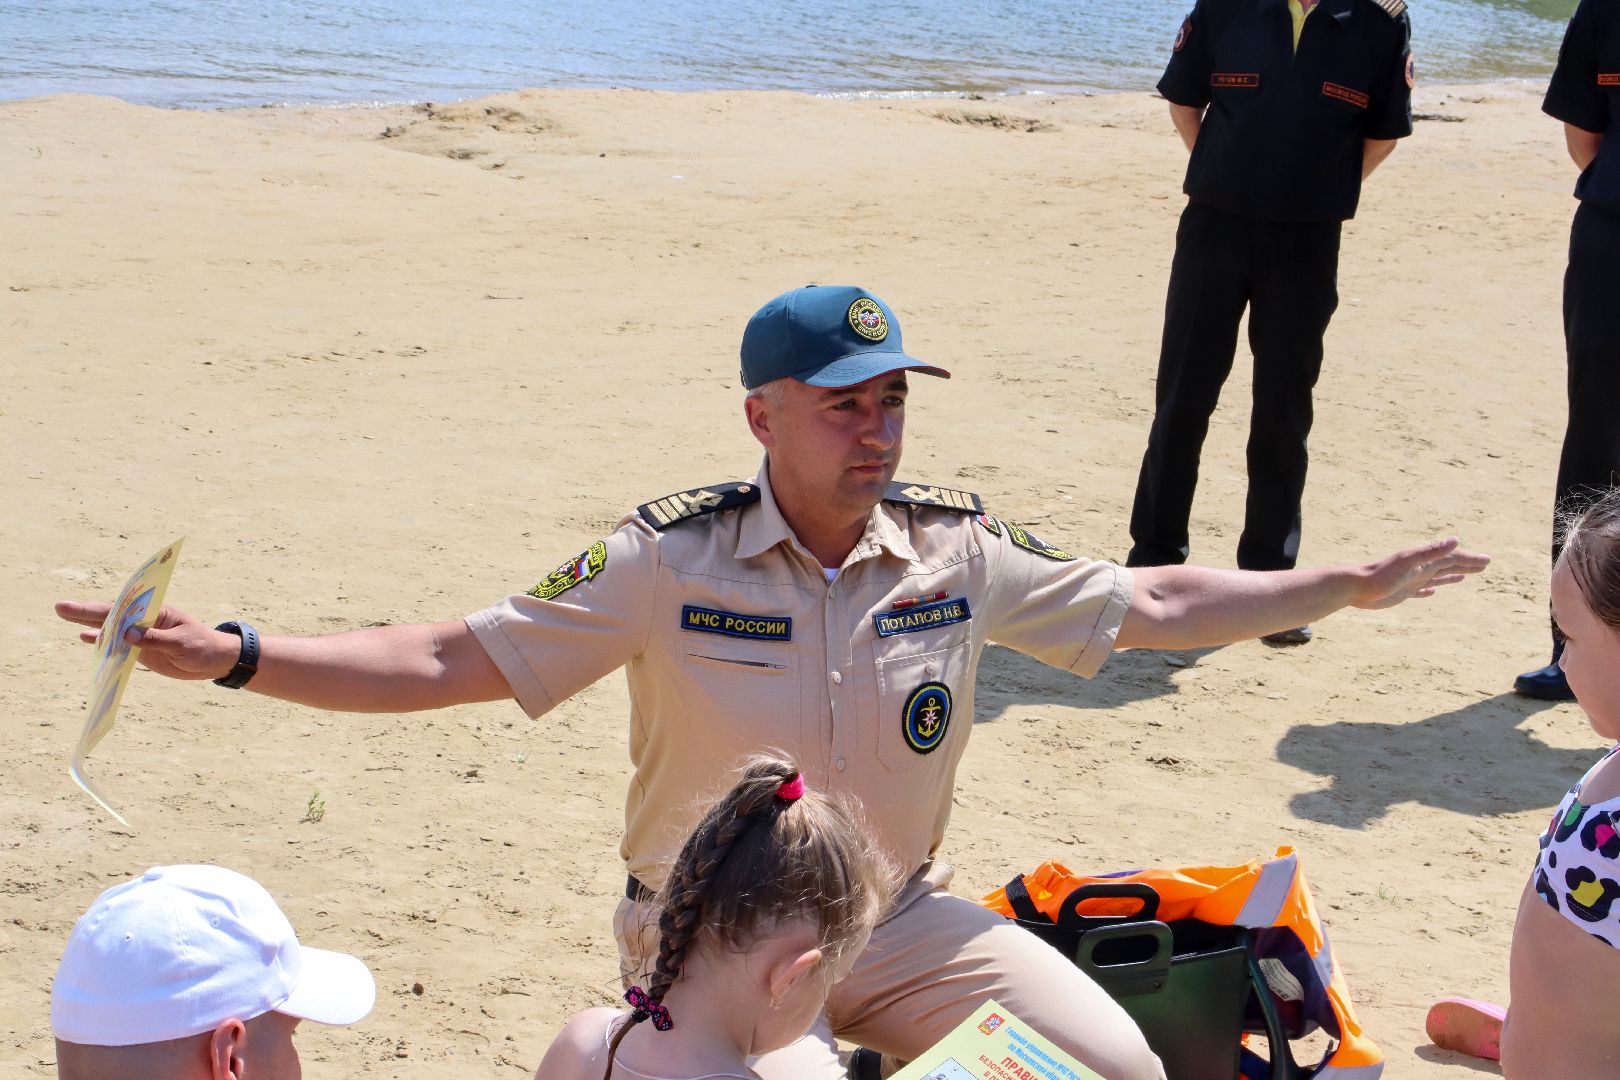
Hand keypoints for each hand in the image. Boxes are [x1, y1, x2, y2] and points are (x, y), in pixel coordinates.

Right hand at [55, 600, 238, 680]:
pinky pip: (118, 646)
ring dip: (89, 625)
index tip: (79, 605)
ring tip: (64, 616)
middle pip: (112, 616)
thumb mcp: (181, 643)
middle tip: (59, 606)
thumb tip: (126, 634)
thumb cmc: (203, 646)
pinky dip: (102, 643)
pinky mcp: (141, 651)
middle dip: (86, 612)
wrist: (216, 661)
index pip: (125, 608)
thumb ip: (154, 639)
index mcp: (156, 613)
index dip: (100, 607)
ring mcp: (141, 636)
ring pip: (111, 630)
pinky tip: (85, 639)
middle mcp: (144, 621)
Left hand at [1351, 537, 1490, 609]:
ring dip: (1452, 576)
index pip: (1453, 558)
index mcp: (1423, 561)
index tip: (1487, 560)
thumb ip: (1431, 551)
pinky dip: (1429, 591)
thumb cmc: (1381, 574)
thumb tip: (1456, 539)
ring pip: (1437, 577)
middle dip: (1467, 565)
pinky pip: (1420, 591)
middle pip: (1448, 566)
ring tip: (1464, 576)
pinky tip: (1432, 593)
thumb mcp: (1409, 562)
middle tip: (1485, 564)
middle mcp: (1419, 570)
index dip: (1470, 559)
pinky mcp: (1401, 593)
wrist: (1356, 587)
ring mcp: (1411, 581)